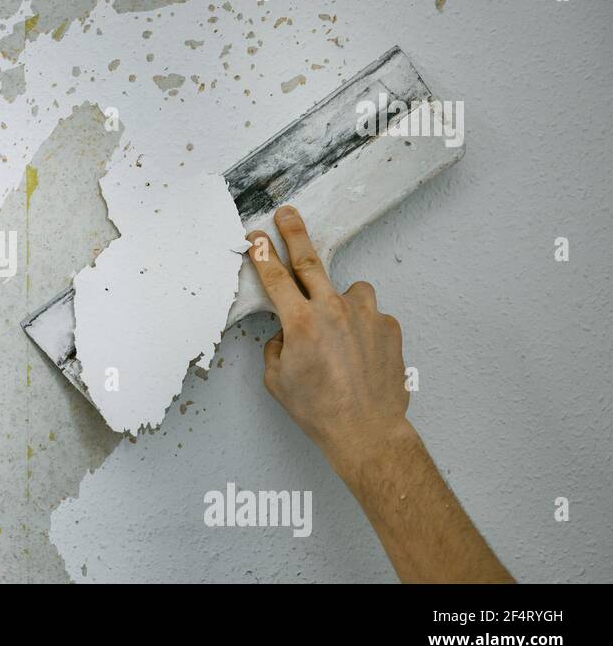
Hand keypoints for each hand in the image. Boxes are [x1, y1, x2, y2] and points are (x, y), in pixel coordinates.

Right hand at [246, 206, 412, 476]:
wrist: (366, 431)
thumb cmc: (319, 410)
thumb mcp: (277, 379)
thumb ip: (277, 346)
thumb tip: (286, 334)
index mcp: (300, 322)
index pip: (275, 277)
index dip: (262, 253)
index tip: (256, 236)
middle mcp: (333, 310)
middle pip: (310, 261)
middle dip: (295, 234)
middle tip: (287, 214)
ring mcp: (366, 315)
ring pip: (350, 290)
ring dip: (340, 299)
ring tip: (339, 326)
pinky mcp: (389, 326)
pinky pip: (371, 315)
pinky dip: (362, 327)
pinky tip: (360, 353)